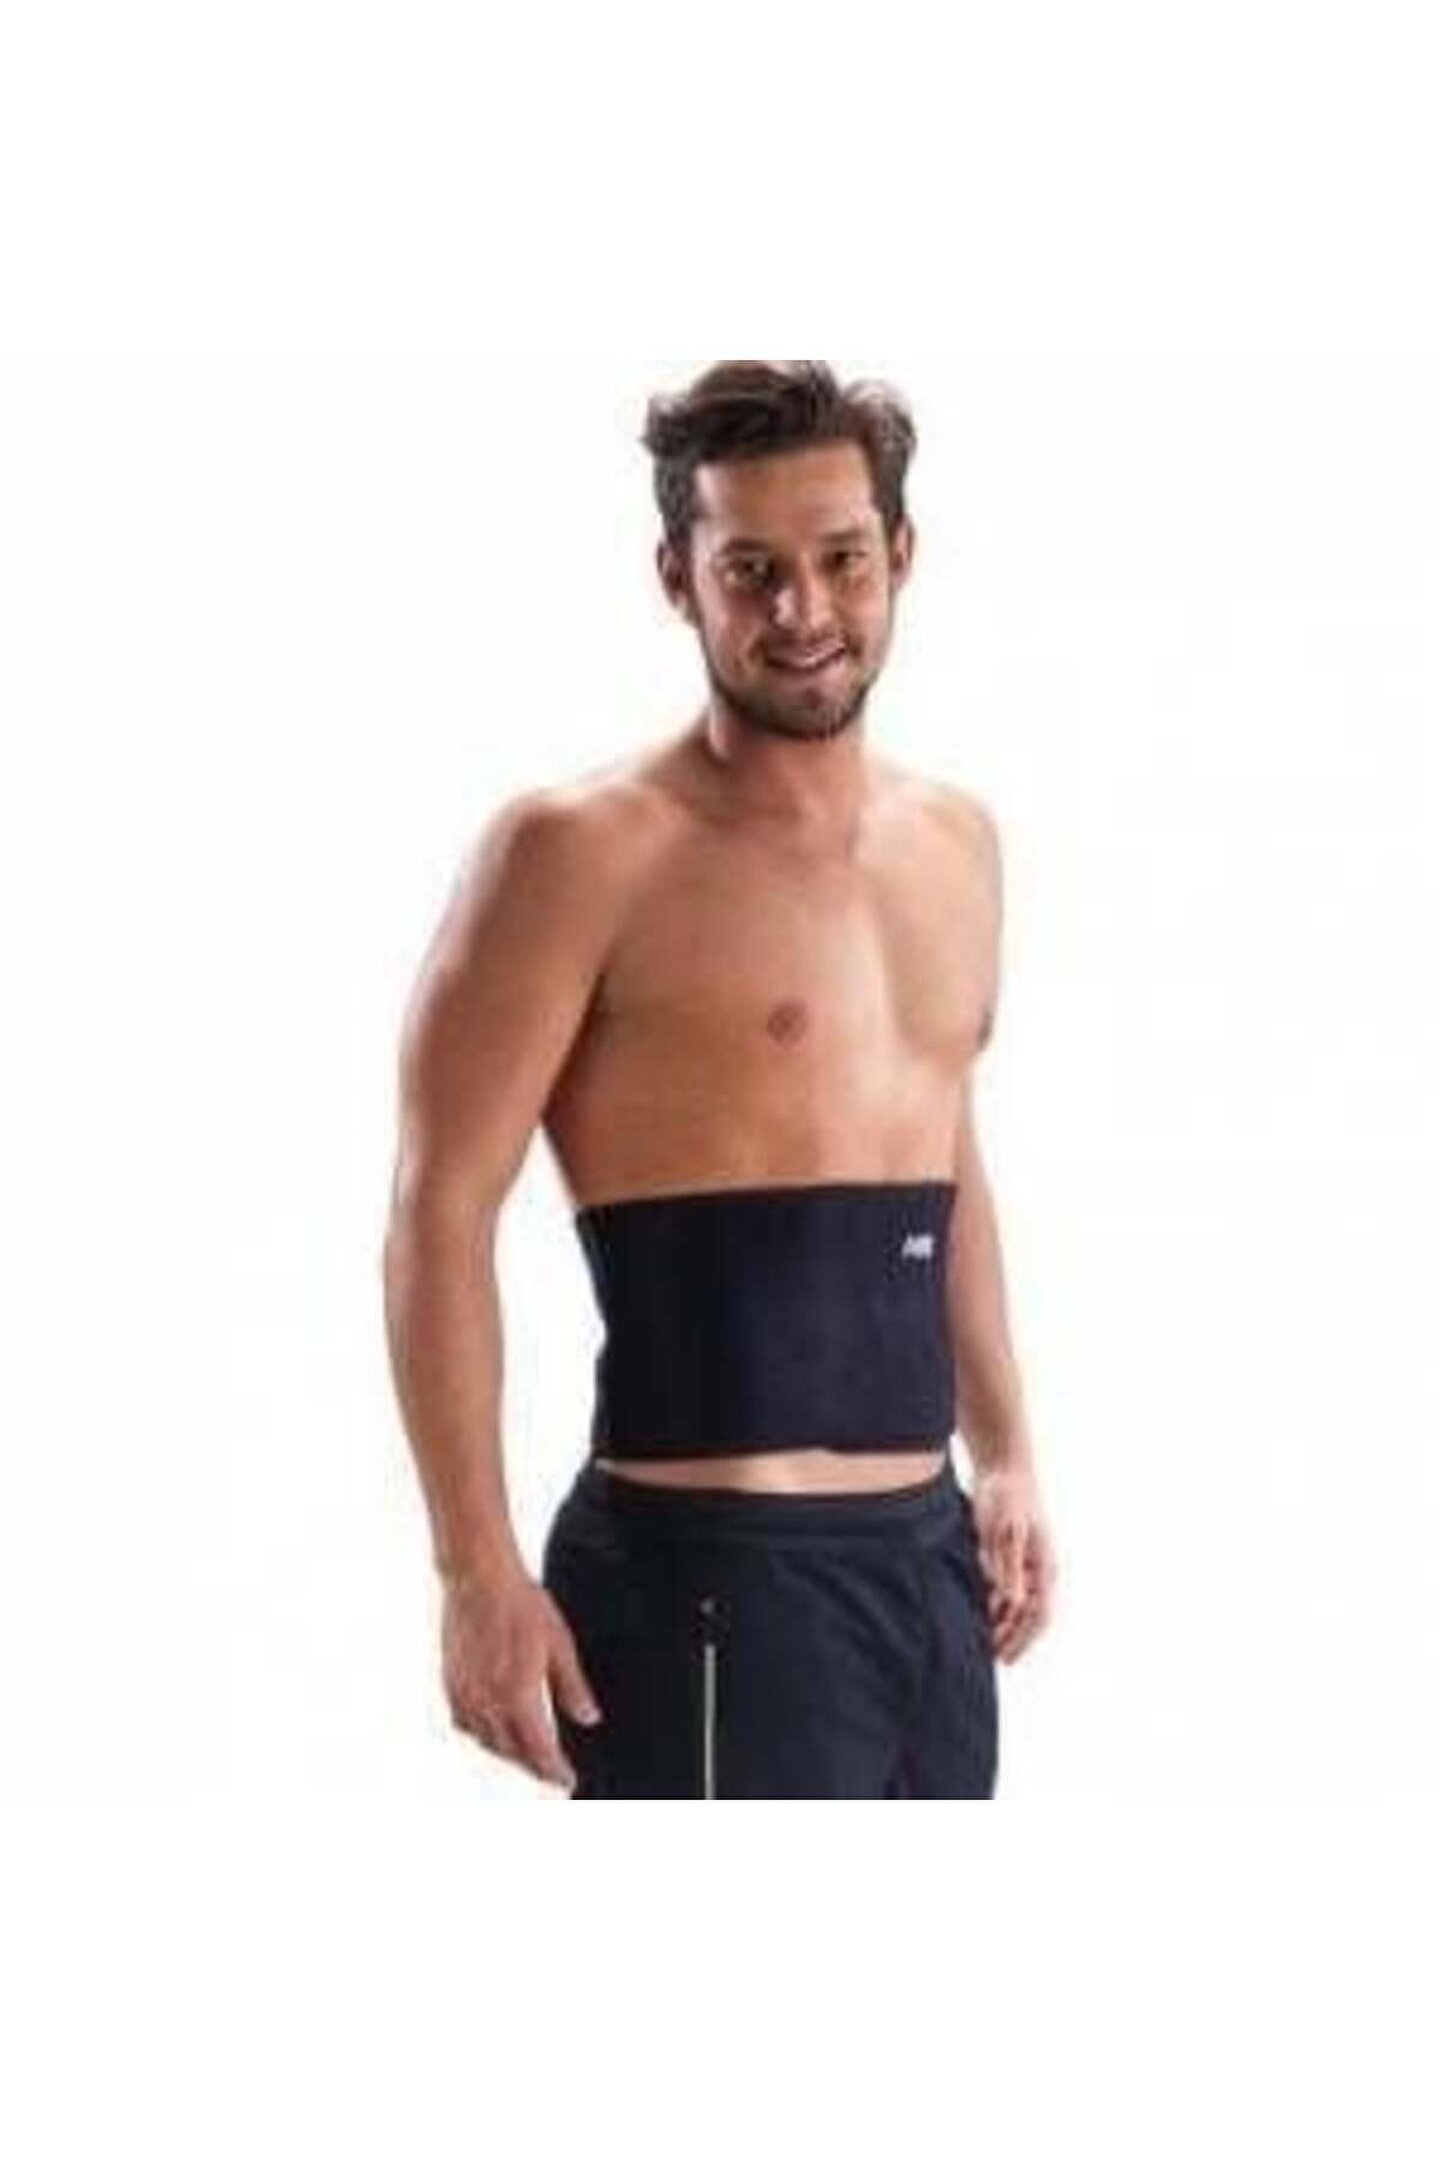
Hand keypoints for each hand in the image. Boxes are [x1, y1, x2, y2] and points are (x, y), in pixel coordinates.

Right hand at [441, 1563, 603, 1790]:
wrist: (478, 1578)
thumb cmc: (521, 1605)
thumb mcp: (559, 1645)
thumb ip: (572, 1687)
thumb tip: (588, 1718)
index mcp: (518, 1697)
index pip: (539, 1751)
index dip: (554, 1771)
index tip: (567, 1781)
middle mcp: (488, 1703)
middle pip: (512, 1752)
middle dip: (532, 1766)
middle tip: (550, 1772)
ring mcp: (465, 1694)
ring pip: (486, 1741)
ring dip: (507, 1753)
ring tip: (525, 1754)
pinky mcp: (451, 1682)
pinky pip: (465, 1723)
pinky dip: (481, 1734)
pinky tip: (491, 1729)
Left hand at [970, 1462, 1056, 1662]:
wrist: (1003, 1465)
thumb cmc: (1006, 1495)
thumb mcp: (1005, 1531)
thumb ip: (1008, 1566)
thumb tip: (1011, 1601)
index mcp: (1045, 1566)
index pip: (1039, 1616)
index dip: (1023, 1640)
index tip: (1005, 1658)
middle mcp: (1041, 1569)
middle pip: (1029, 1615)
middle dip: (1011, 1636)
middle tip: (987, 1656)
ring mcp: (1028, 1562)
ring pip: (1017, 1603)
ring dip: (1002, 1621)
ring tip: (979, 1639)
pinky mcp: (1014, 1553)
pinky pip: (1008, 1587)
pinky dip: (995, 1602)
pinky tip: (977, 1610)